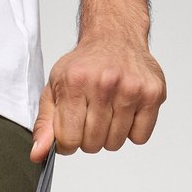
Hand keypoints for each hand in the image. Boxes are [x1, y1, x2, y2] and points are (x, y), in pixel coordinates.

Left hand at [30, 35, 165, 160]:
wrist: (115, 36)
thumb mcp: (54, 90)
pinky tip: (125, 111)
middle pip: (93, 144)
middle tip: (90, 116)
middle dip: (88, 137)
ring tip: (108, 111)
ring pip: (115, 143)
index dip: (67, 141)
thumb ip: (44, 125)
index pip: (69, 140)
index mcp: (76, 83)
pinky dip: (131, 132)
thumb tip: (38, 154)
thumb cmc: (84, 66)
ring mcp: (132, 88)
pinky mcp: (153, 93)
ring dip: (109, 135)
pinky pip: (139, 137)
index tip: (71, 128)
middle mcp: (105, 83)